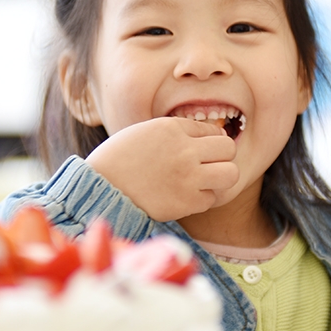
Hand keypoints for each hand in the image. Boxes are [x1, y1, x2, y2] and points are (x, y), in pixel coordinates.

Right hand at [84, 116, 237, 221]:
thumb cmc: (120, 158)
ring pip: (231, 174)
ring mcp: (188, 176)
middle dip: (222, 157)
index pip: (214, 131)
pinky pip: (211, 199)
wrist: (100, 187)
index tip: (200, 152)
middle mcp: (185, 150)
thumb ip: (178, 131)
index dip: (210, 143)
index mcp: (173, 128)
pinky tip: (185, 196)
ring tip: (204, 181)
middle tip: (208, 166)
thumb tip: (213, 134)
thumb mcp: (146, 131)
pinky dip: (202, 199)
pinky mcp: (186, 202)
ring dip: (220, 178)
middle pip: (229, 148)